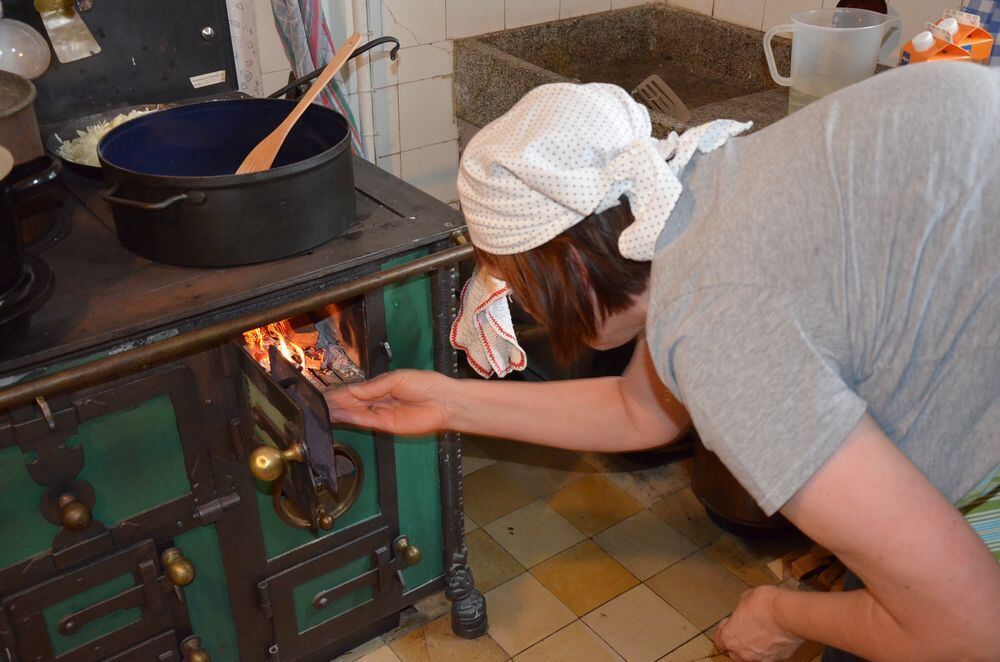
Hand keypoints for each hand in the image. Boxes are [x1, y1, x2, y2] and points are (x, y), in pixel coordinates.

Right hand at [325, 370, 452, 434]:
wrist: (444, 401)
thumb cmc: (426, 384)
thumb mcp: (396, 378)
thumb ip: (373, 386)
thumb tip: (352, 390)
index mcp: (381, 387)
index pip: (354, 390)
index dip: (339, 392)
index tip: (322, 392)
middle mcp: (378, 401)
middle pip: (351, 403)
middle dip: (333, 403)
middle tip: (314, 403)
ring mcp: (381, 414)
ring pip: (353, 413)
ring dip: (337, 412)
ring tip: (319, 410)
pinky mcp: (385, 425)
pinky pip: (363, 421)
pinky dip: (349, 419)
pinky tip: (336, 416)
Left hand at [715, 586, 802, 661]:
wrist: (788, 614)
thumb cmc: (765, 605)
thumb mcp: (746, 597)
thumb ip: (742, 607)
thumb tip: (745, 606)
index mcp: (730, 638)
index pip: (719, 640)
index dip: (724, 630)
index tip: (729, 623)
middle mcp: (743, 652)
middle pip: (735, 652)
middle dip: (738, 642)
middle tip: (745, 629)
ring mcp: (761, 658)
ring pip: (753, 656)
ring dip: (754, 646)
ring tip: (762, 632)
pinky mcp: (778, 658)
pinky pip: (771, 654)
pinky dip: (771, 647)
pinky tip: (775, 635)